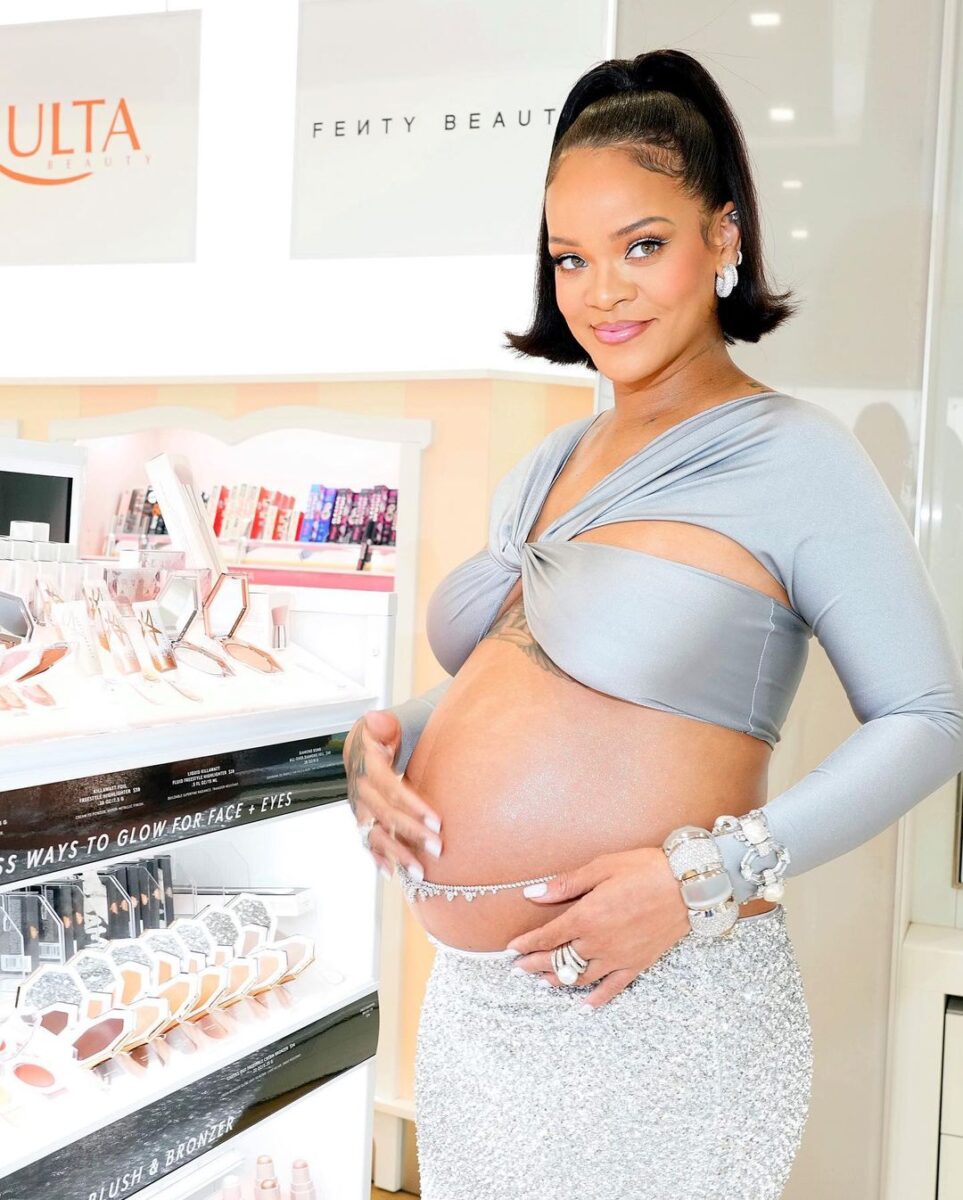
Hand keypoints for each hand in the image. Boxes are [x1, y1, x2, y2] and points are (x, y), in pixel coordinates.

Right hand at [343, 709, 443, 879]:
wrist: (362, 751)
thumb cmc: (383, 739)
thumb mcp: (385, 727)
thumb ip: (385, 725)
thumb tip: (376, 719)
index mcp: (369, 768)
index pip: (390, 788)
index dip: (412, 805)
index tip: (437, 821)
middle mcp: (362, 792)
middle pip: (386, 816)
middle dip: (412, 834)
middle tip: (438, 848)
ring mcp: (361, 810)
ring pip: (377, 835)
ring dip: (397, 854)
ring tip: (420, 872)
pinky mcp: (364, 822)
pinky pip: (369, 844)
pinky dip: (379, 860)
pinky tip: (393, 873)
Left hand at [504, 847, 691, 1009]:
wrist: (688, 886)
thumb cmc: (644, 869)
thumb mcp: (601, 868)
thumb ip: (566, 884)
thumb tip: (533, 894)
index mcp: (586, 917)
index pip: (547, 937)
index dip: (527, 944)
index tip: (511, 949)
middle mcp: (598, 943)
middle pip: (558, 960)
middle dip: (535, 965)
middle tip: (518, 969)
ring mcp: (618, 957)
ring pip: (580, 976)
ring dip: (558, 980)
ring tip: (542, 982)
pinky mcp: (637, 964)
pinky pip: (613, 988)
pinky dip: (597, 999)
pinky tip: (585, 1005)